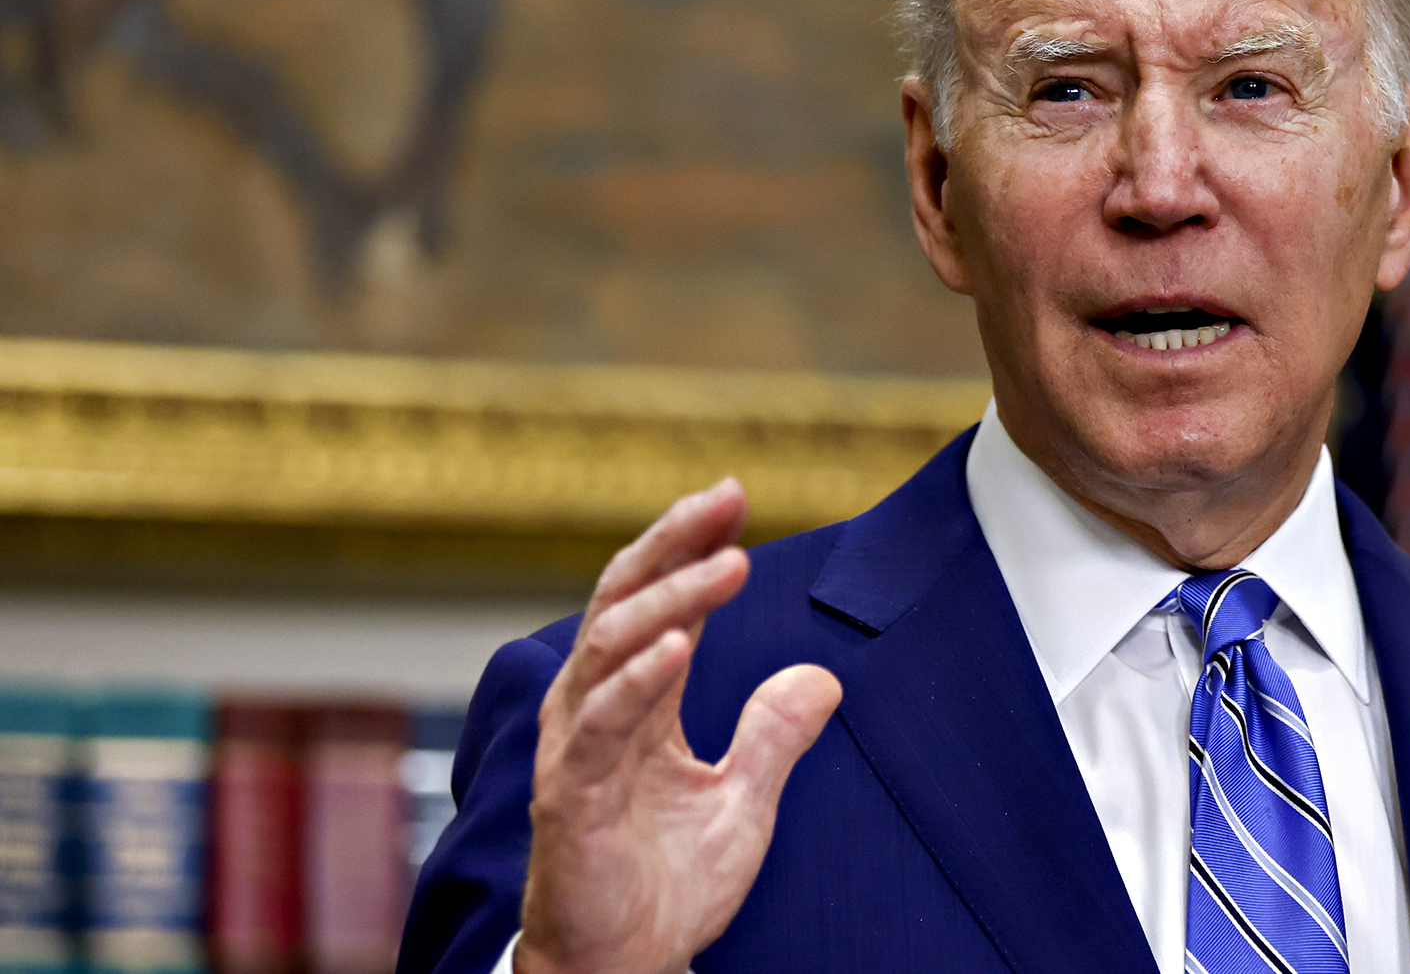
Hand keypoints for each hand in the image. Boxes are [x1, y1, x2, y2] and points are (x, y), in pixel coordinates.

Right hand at [516, 479, 842, 973]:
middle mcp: (595, 709)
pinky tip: (679, 646)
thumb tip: (824, 677)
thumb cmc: (668, 887)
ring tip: (728, 564)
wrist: (626, 968)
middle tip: (724, 499)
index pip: (658, 601)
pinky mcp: (568, 797)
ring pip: (610, 647)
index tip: (735, 499)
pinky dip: (637, 680)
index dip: (691, 547)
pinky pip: (598, 726)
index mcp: (635, 702)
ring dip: (671, 600)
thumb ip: (774, 735)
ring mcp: (576, 749)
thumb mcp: (743, 801)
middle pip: (625, 600)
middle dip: (673, 544)